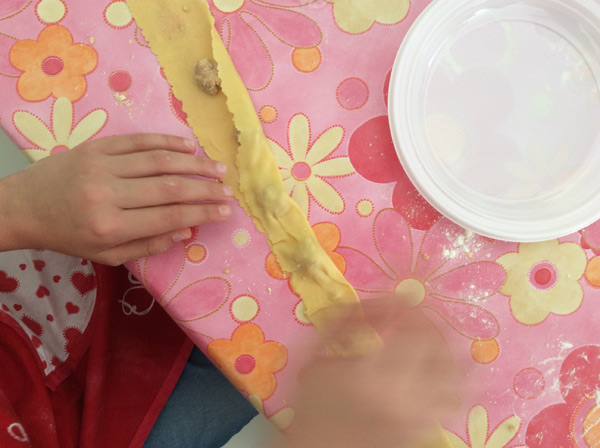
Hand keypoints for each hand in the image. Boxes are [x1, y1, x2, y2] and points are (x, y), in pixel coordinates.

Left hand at [0, 134, 232, 264]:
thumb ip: (148, 245)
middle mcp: (108, 194)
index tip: (225, 211)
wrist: (24, 207)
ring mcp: (102, 165)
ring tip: (218, 168)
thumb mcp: (107, 256)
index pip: (168, 217)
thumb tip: (187, 231)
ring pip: (159, 160)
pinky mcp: (97, 146)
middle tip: (228, 190)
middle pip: (170, 187)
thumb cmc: (69, 236)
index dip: (202, 213)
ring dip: (194, 164)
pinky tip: (189, 147)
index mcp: (110, 227)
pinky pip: (139, 141)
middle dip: (205, 188)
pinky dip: (168, 142)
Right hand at [283, 299, 459, 447]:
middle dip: (432, 325)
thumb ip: (340, 327)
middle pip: (440, 347)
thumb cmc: (312, 412)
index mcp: (371, 375)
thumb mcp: (316, 363)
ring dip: (450, 352)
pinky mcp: (424, 429)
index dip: (410, 308)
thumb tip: (369, 303)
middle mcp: (402, 395)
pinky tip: (439, 372)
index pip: (411, 328)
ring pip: (457, 376)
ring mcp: (419, 415)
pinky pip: (452, 400)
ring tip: (437, 342)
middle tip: (418, 318)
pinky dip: (452, 380)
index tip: (401, 300)